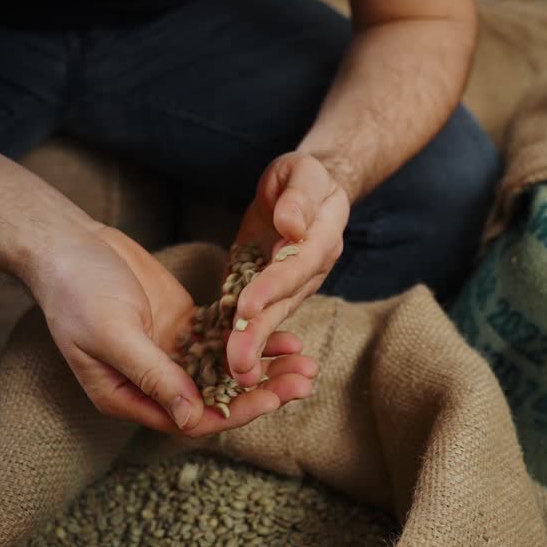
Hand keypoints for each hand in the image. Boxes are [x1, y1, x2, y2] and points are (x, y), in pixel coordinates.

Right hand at [30, 224, 317, 436]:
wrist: (68, 244)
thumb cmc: (76, 291)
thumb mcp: (112, 333)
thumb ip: (152, 373)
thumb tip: (189, 417)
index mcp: (128, 397)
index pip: (191, 418)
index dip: (234, 411)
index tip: (272, 399)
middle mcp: (154, 382)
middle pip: (218, 397)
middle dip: (263, 392)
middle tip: (304, 383)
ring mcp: (172, 353)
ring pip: (228, 371)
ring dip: (267, 369)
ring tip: (307, 364)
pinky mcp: (184, 325)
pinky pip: (227, 341)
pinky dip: (256, 340)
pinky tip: (289, 338)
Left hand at [227, 152, 348, 385]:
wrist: (303, 192)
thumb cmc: (303, 177)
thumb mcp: (302, 172)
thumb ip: (299, 196)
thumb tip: (292, 225)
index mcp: (323, 238)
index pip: (298, 264)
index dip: (275, 285)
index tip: (249, 304)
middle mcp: (312, 270)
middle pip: (286, 302)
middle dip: (260, 331)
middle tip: (239, 363)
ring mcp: (294, 287)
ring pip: (272, 317)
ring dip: (252, 346)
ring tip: (234, 374)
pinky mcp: (271, 293)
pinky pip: (256, 316)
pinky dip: (240, 339)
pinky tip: (223, 366)